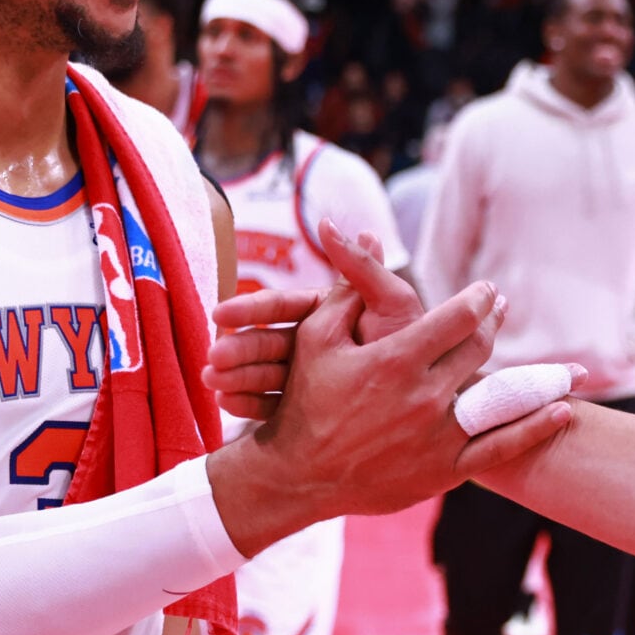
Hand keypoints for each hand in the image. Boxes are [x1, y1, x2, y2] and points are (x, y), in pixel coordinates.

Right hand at [204, 221, 423, 420]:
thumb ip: (364, 270)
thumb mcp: (388, 305)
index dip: (251, 308)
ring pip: (268, 375)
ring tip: (213, 384)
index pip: (284, 306)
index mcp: (330, 314)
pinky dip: (252, 405)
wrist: (424, 408)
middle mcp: (319, 343)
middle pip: (270, 344)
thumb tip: (353, 225)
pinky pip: (276, 408)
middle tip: (210, 357)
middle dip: (239, 348)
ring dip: (238, 377)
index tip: (218, 313)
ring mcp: (311, 378)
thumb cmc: (414, 345)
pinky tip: (229, 407)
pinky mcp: (309, 409)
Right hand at [207, 279, 569, 557]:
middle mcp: (425, 395)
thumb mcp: (316, 339)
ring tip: (533, 352)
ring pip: (497, 394)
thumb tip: (363, 238)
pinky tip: (563, 410)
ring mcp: (439, 435)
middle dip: (493, 323)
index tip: (487, 290)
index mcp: (397, 359)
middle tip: (499, 309)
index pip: (458, 316)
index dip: (479, 299)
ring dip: (525, 370)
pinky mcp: (445, 470)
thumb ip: (345, 291)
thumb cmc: (303, 403)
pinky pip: (502, 447)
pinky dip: (537, 427)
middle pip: (478, 349)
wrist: (298, 476)